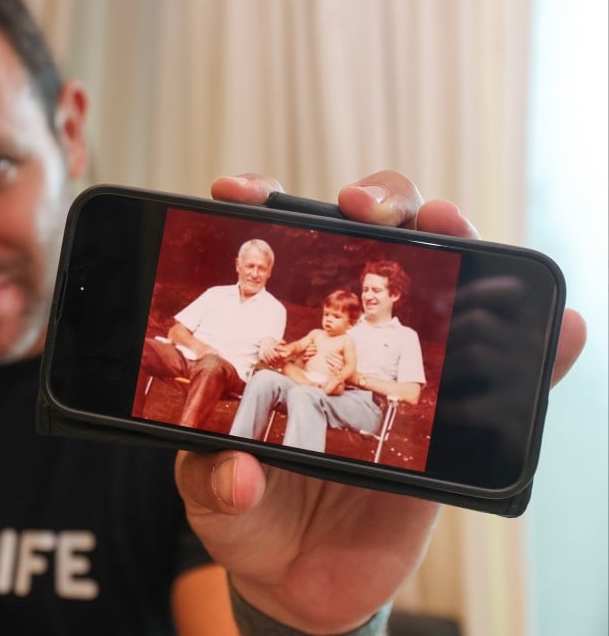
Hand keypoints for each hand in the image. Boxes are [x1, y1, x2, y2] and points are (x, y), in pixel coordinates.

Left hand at [177, 171, 586, 633]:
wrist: (302, 579)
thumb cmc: (253, 519)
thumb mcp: (216, 500)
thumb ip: (215, 484)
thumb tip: (238, 473)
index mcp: (279, 345)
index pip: (278, 256)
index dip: (265, 208)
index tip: (239, 194)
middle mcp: (344, 342)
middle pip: (371, 245)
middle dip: (375, 205)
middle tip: (358, 209)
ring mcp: (403, 374)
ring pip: (444, 288)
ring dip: (458, 246)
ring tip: (454, 232)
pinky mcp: (452, 424)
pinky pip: (507, 379)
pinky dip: (539, 352)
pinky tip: (559, 329)